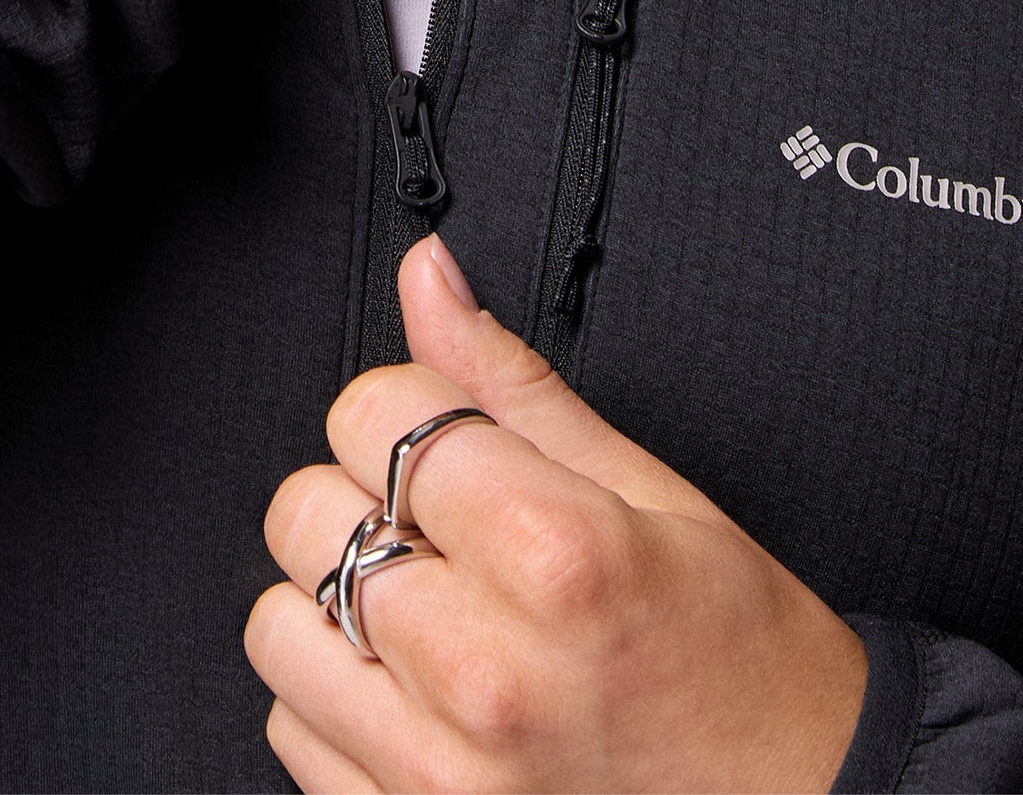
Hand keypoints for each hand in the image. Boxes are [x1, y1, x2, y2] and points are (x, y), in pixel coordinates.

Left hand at [247, 238, 866, 793]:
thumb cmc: (745, 669)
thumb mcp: (655, 498)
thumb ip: (514, 386)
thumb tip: (428, 277)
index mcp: (557, 558)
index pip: (373, 414)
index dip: (409, 412)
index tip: (451, 444)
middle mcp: (487, 675)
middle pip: (306, 513)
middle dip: (366, 500)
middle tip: (450, 535)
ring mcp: (442, 778)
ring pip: (277, 627)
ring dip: (336, 605)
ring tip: (428, 616)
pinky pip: (294, 732)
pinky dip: (337, 703)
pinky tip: (420, 695)